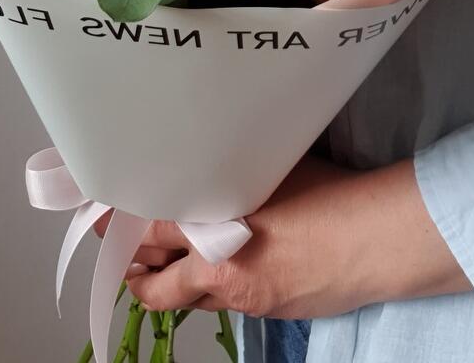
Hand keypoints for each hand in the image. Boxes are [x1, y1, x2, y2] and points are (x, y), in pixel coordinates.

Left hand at [97, 154, 470, 317]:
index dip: (116, 224)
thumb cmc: (330, 192)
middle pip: (150, 273)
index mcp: (216, 218)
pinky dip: (203, 289)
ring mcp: (237, 295)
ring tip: (149, 266)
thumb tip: (210, 161)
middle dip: (126, 261)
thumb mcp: (273, 166)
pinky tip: (213, 270)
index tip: (101, 213)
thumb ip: (233, 170)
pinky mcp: (260, 312)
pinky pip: (216, 305)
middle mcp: (216, 264)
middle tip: (113, 243)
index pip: (144, 227)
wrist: (372, 240)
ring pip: (178, 299)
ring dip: (159, 283)